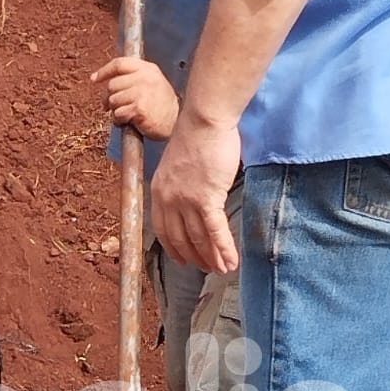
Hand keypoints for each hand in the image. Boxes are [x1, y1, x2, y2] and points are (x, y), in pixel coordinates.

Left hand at [90, 56, 179, 138]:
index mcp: (148, 69)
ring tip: (127, 114)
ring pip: (113, 100)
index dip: (104, 71)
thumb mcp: (152, 82)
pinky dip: (119, 120)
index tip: (94, 79)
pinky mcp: (139, 108)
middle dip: (109, 97)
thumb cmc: (161, 105)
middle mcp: (145, 78)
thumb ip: (133, 77)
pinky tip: (130, 121)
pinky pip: (118, 113)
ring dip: (115, 110)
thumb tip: (106, 80)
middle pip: (112, 84)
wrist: (177, 122)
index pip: (119, 64)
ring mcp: (142, 92)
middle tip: (113, 107)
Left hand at [150, 113, 241, 272]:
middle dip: (195, 257)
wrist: (204, 121)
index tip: (183, 258)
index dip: (174, 247)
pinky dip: (223, 248)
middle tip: (206, 268)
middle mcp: (168, 200)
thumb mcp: (178, 164)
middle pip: (181, 239)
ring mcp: (186, 201)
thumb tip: (191, 196)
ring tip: (222, 269)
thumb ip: (180, 184)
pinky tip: (230, 260)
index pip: (163, 229)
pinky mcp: (206, 198)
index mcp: (158, 191)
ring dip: (212, 257)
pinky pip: (215, 231)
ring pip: (199, 238)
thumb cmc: (197, 136)